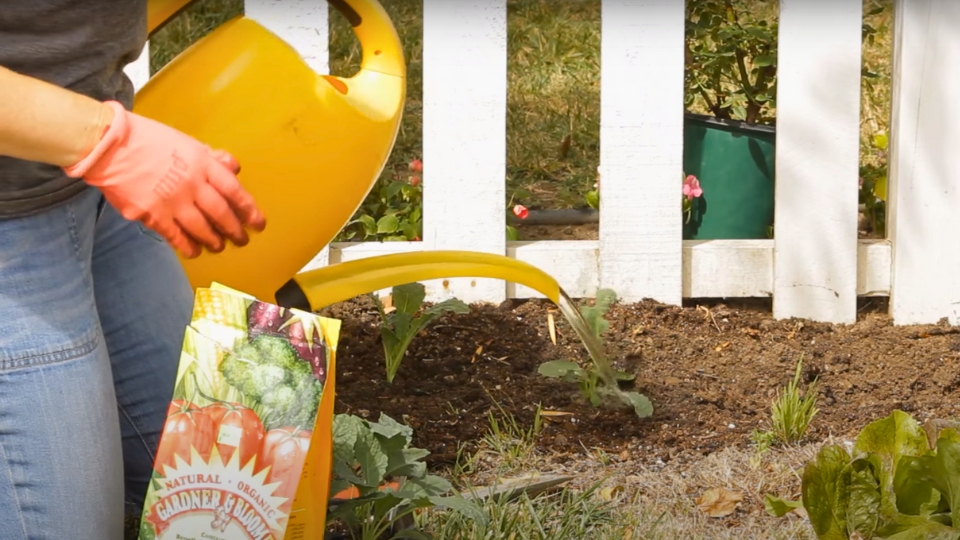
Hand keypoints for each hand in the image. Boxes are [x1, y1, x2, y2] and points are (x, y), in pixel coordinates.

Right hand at [63, 101, 265, 257]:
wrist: (108, 145)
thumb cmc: (146, 139)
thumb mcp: (184, 141)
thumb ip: (210, 157)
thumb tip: (234, 167)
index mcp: (201, 163)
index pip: (233, 190)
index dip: (248, 209)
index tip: (257, 222)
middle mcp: (191, 183)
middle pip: (221, 213)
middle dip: (234, 229)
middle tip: (242, 239)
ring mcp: (172, 201)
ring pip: (201, 227)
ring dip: (214, 240)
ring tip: (219, 246)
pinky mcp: (152, 214)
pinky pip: (176, 236)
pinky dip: (187, 245)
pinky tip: (194, 251)